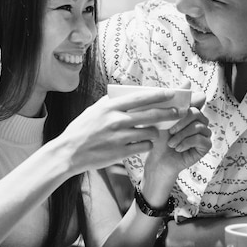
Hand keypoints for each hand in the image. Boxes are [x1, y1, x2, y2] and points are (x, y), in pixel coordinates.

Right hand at [56, 89, 186, 173]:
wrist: (68, 152)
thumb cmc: (82, 129)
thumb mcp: (94, 110)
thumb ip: (112, 103)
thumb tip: (132, 95)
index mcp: (110, 106)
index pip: (141, 97)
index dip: (159, 95)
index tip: (172, 93)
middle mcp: (116, 120)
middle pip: (151, 115)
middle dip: (169, 113)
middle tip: (178, 112)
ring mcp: (120, 137)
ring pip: (150, 132)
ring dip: (157, 132)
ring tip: (156, 131)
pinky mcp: (121, 152)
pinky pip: (144, 146)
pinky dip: (148, 144)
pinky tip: (145, 143)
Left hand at [144, 88, 210, 177]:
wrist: (157, 161)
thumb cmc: (159, 139)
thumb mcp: (163, 117)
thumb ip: (175, 100)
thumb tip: (188, 81)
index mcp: (191, 113)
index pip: (194, 102)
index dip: (185, 106)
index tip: (175, 114)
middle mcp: (200, 121)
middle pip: (196, 113)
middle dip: (180, 122)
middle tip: (169, 132)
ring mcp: (204, 133)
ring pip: (198, 127)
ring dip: (181, 135)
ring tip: (171, 143)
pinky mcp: (206, 146)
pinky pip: (201, 139)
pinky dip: (186, 143)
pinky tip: (178, 149)